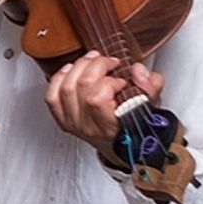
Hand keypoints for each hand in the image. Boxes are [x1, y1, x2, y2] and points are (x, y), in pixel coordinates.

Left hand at [44, 51, 162, 149]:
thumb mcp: (151, 105)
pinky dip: (59, 78)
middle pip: (81, 87)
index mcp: (112, 127)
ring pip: (65, 88)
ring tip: (93, 60)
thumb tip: (137, 70)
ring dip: (79, 67)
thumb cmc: (134, 123)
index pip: (96, 99)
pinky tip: (71, 70)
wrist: (121, 143)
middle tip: (109, 62)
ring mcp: (73, 124)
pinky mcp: (62, 119)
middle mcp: (89, 127)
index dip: (108, 82)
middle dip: (96, 66)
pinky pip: (51, 96)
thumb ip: (150, 85)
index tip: (121, 80)